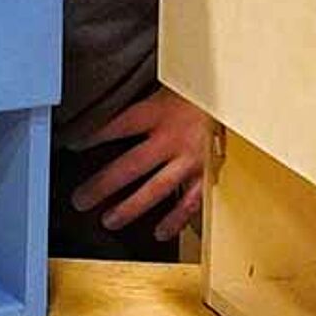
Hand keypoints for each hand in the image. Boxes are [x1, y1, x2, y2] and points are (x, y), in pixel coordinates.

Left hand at [69, 87, 210, 242]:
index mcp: (160, 111)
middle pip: (131, 165)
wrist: (241, 95)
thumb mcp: (172, 83)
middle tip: (81, 200)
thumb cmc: (203, 90)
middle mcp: (172, 137)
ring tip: (109, 220)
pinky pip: (190, 202)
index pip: (119, 125)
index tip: (74, 146)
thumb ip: (148, 97)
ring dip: (130, 207)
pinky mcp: (208, 173)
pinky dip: (175, 220)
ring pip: (156, 189)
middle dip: (103, 185)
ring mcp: (191, 159)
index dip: (94, 136)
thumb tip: (115, 92)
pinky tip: (160, 232)